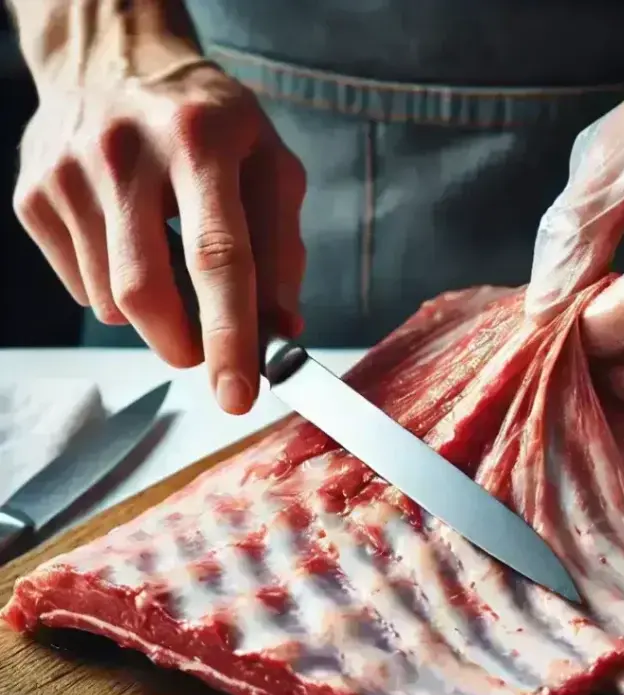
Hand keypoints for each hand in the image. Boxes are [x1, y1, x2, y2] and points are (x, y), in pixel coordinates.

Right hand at [14, 53, 305, 414]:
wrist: (115, 63)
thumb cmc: (210, 125)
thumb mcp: (269, 170)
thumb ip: (282, 253)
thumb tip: (280, 332)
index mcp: (202, 141)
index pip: (218, 258)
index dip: (230, 337)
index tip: (238, 395)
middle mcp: (126, 153)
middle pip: (147, 292)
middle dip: (184, 347)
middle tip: (206, 356)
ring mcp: (68, 174)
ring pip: (112, 302)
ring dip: (155, 317)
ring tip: (170, 268)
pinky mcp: (33, 195)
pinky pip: (82, 288)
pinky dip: (117, 293)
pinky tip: (131, 248)